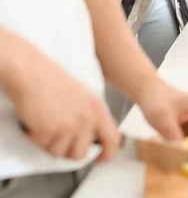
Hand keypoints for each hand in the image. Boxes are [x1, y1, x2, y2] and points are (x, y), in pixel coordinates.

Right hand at [4, 42, 119, 161]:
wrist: (31, 72)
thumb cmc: (52, 80)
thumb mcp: (84, 97)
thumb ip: (90, 117)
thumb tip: (91, 137)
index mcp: (97, 109)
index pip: (112, 139)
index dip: (108, 154)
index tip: (101, 159)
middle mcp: (86, 119)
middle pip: (80, 153)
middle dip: (67, 150)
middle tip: (57, 137)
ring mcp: (68, 126)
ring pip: (59, 153)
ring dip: (49, 143)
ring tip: (45, 124)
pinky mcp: (49, 130)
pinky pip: (41, 145)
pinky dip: (35, 137)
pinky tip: (36, 121)